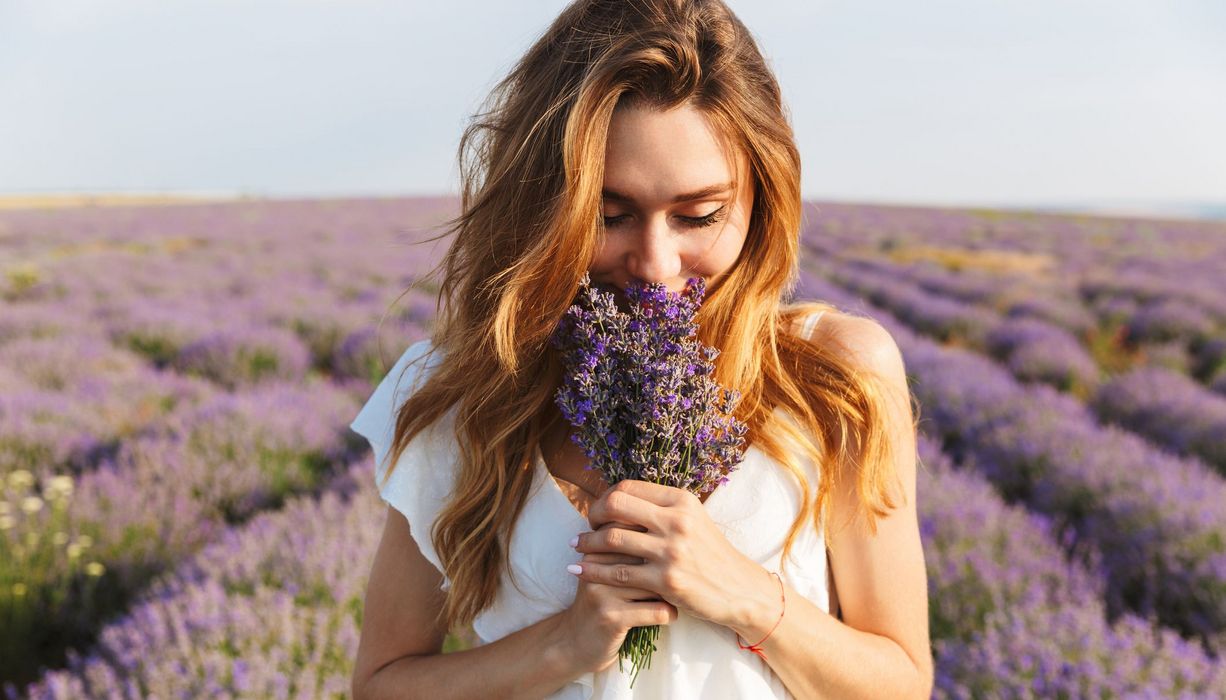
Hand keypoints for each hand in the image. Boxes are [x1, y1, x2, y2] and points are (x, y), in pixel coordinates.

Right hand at [557, 526, 679, 673]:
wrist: (575, 642)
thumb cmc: (602, 600)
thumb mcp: (605, 569)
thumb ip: (625, 546)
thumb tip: (665, 521)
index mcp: (596, 549)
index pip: (633, 531)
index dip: (657, 542)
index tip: (669, 557)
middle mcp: (596, 566)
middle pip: (647, 554)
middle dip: (668, 566)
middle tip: (681, 574)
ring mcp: (603, 593)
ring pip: (655, 582)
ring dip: (672, 591)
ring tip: (677, 595)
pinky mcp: (612, 618)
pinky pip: (657, 610)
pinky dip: (670, 613)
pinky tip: (670, 614)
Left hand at [571, 479, 773, 629]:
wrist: (739, 590)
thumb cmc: (711, 554)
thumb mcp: (693, 519)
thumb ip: (661, 507)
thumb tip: (620, 497)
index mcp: (681, 500)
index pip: (629, 487)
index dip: (606, 497)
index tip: (598, 511)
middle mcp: (677, 521)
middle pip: (616, 505)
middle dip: (593, 515)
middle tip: (585, 527)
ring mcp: (672, 551)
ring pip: (612, 539)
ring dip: (587, 544)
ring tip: (576, 547)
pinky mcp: (666, 580)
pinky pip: (617, 573)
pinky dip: (593, 571)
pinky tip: (580, 571)